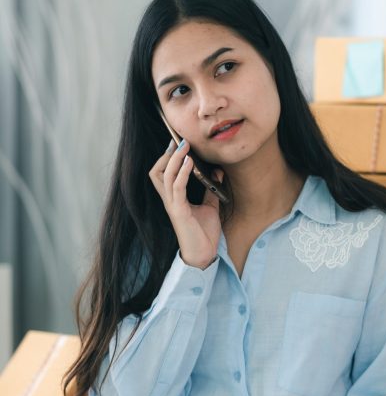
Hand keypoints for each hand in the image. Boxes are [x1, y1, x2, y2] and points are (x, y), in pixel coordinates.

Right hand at [149, 139, 222, 268]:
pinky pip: (177, 187)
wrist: (204, 254)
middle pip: (157, 172)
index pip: (162, 173)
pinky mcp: (179, 211)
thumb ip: (210, 188)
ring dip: (174, 159)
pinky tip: (189, 163)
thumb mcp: (210, 205)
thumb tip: (217, 171)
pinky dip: (182, 172)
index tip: (178, 143)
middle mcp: (169, 200)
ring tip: (184, 146)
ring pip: (164, 176)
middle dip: (166, 155)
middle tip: (179, 141)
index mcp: (174, 198)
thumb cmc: (204, 233)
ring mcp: (172, 205)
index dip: (167, 157)